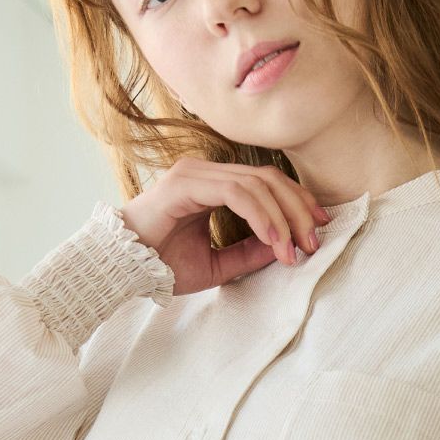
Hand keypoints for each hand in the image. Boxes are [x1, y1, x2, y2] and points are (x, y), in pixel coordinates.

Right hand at [117, 156, 331, 294]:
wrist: (122, 269)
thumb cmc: (161, 265)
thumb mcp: (218, 264)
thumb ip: (249, 252)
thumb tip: (285, 247)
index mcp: (213, 183)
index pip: (266, 182)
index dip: (297, 203)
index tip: (317, 230)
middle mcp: (206, 171)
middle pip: (268, 179)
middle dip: (298, 210)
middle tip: (313, 243)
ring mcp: (195, 172)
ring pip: (256, 184)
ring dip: (282, 218)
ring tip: (293, 250)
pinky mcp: (186, 183)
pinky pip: (236, 193)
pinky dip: (260, 216)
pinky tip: (273, 240)